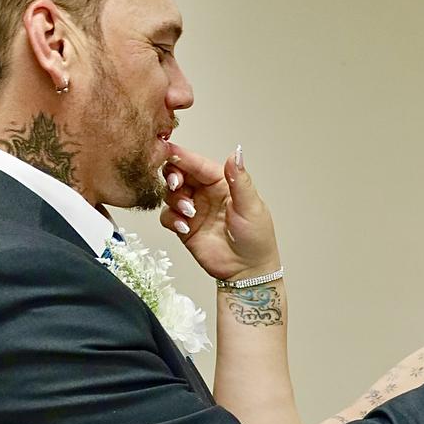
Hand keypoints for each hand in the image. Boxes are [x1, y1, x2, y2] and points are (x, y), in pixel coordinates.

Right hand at [159, 144, 280, 281]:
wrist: (247, 271)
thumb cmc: (256, 239)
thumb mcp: (251, 207)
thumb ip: (239, 180)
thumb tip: (236, 153)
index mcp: (222, 182)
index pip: (198, 163)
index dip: (182, 157)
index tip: (169, 152)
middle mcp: (205, 193)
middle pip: (178, 173)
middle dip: (173, 176)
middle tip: (176, 185)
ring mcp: (193, 209)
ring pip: (170, 194)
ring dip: (175, 200)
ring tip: (190, 213)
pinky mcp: (185, 227)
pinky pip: (167, 216)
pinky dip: (171, 219)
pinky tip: (184, 226)